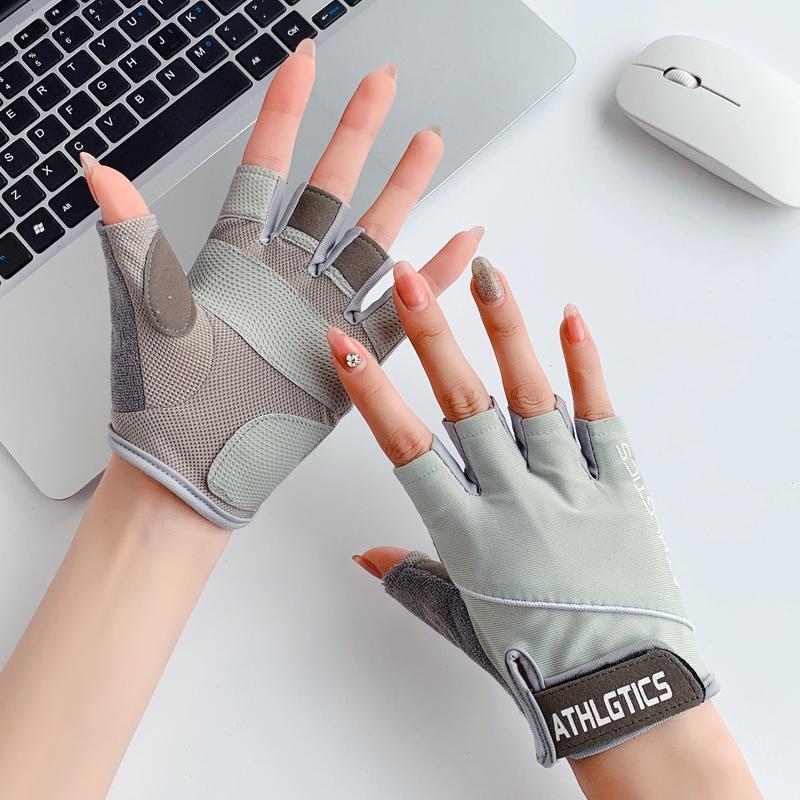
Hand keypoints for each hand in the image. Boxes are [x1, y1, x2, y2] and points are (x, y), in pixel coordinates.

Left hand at [87, 39, 482, 528]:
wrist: (191, 471)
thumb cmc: (163, 400)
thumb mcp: (146, 313)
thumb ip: (134, 241)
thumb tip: (98, 168)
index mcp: (235, 260)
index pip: (265, 168)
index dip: (284, 112)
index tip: (303, 61)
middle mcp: (283, 279)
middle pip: (328, 190)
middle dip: (356, 134)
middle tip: (381, 84)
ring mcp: (319, 315)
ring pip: (370, 240)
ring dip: (402, 193)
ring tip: (428, 143)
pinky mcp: (348, 358)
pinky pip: (398, 312)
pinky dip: (433, 279)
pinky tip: (460, 247)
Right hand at [328, 258, 714, 766]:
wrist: (622, 696)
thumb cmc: (539, 665)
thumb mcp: (463, 622)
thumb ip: (411, 580)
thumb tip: (365, 554)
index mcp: (467, 535)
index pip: (407, 448)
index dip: (374, 393)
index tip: (348, 347)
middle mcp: (514, 501)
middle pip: (465, 405)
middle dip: (432, 338)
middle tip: (410, 282)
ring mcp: (569, 490)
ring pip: (531, 397)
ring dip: (505, 333)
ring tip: (485, 276)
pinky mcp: (618, 490)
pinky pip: (601, 419)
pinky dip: (587, 367)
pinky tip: (570, 319)